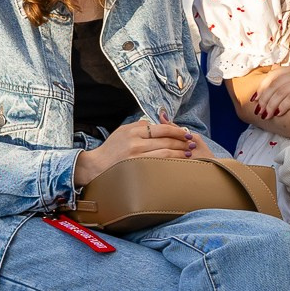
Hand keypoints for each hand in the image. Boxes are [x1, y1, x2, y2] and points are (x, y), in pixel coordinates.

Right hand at [73, 117, 200, 185]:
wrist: (97, 166)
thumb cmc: (111, 149)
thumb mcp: (122, 131)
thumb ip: (139, 126)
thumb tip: (155, 123)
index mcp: (133, 130)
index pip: (161, 128)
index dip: (176, 130)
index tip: (186, 133)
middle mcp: (136, 141)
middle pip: (166, 139)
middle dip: (182, 141)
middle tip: (192, 142)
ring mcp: (137, 155)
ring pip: (165, 151)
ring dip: (180, 152)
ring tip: (188, 152)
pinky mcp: (138, 167)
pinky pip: (160, 162)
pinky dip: (171, 161)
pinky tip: (178, 162)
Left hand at [252, 64, 289, 120]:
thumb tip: (272, 73)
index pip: (273, 75)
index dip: (262, 87)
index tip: (255, 100)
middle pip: (275, 83)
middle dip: (265, 98)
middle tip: (259, 111)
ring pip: (282, 91)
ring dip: (271, 104)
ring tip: (267, 115)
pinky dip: (283, 105)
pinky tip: (279, 113)